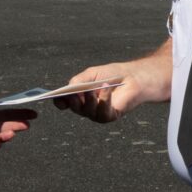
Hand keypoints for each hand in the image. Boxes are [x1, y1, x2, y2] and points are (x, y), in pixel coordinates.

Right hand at [54, 50, 170, 122]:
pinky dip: (103, 101)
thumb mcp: (91, 74)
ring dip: (89, 101)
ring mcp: (98, 113)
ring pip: (87, 112)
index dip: (59, 101)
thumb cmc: (113, 74)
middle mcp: (87, 106)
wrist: (134, 77)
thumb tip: (67, 92)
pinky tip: (106, 90)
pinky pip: (102, 114)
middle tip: (73, 93)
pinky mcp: (111, 116)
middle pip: (75, 108)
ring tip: (93, 90)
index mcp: (80, 96)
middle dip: (74, 100)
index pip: (65, 102)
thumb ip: (77, 82)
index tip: (57, 97)